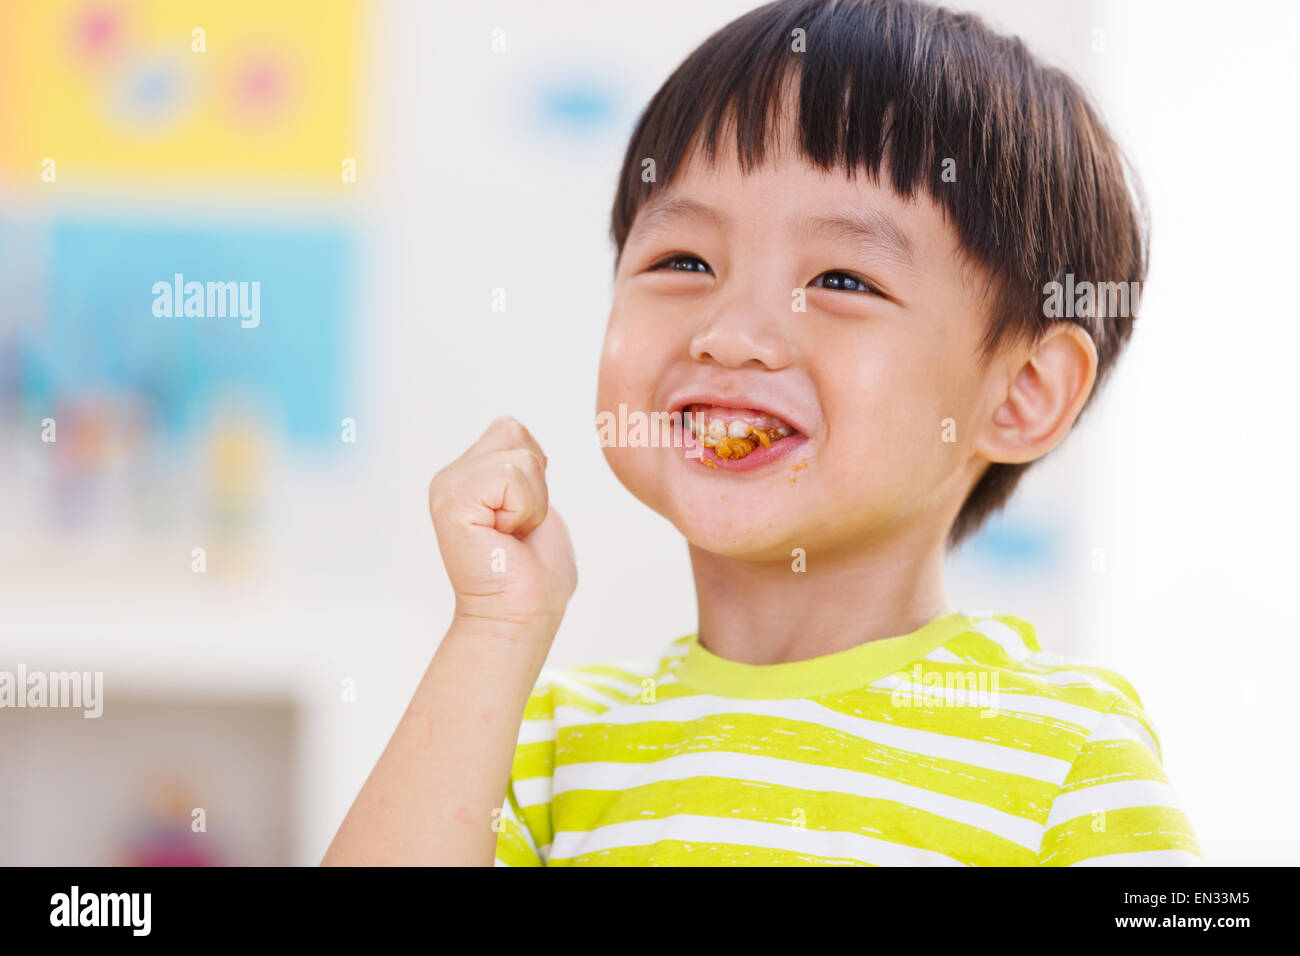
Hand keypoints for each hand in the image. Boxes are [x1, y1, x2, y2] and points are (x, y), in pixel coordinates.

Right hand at [428, 417, 576, 638]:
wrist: (519, 616)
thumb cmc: (530, 572)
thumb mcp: (533, 503)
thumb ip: (523, 469)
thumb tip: (526, 443)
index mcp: (467, 475)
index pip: (512, 431)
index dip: (535, 474)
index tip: (519, 518)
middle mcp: (450, 477)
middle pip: (514, 433)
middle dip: (535, 483)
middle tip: (516, 528)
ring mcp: (447, 488)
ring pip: (518, 456)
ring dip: (532, 501)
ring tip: (510, 535)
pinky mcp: (452, 503)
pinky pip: (511, 477)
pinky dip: (524, 510)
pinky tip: (505, 538)